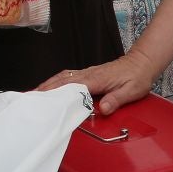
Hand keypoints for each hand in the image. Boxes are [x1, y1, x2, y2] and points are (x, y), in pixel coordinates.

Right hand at [38, 50, 162, 115]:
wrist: (142, 62)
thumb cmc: (137, 78)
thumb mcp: (131, 91)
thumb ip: (116, 99)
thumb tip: (103, 108)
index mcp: (96, 79)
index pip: (72, 87)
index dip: (57, 93)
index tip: (43, 100)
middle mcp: (88, 74)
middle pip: (62, 80)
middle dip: (45, 88)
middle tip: (30, 98)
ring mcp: (87, 72)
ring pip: (63, 77)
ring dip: (48, 84)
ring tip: (34, 94)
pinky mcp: (88, 73)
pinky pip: (68, 76)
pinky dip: (55, 81)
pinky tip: (50, 87)